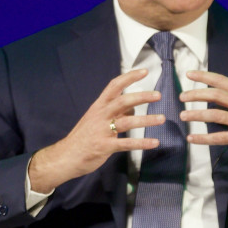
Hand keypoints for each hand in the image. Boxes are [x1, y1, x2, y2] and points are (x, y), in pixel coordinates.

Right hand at [28, 69, 162, 192]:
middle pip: (122, 101)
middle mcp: (100, 115)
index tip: (145, 71)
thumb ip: (116, 113)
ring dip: (146, 120)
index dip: (129, 77)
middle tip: (158, 95)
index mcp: (99, 106)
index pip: (114, 86)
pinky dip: (141, 143)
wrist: (66, 156)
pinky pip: (126, 144)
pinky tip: (155, 142)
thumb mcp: (97, 119)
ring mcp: (102, 131)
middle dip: (141, 96)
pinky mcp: (104, 146)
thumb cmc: (84, 137)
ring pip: (126, 122)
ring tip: (161, 118)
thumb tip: (134, 106)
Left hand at [179, 70, 227, 181]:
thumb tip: (216, 96)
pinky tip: (191, 138)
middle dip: (195, 94)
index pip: (222, 81)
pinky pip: (218, 137)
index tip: (189, 74)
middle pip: (215, 95)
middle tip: (182, 97)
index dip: (204, 77)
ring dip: (196, 114)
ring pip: (214, 115)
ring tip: (183, 115)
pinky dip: (203, 138)